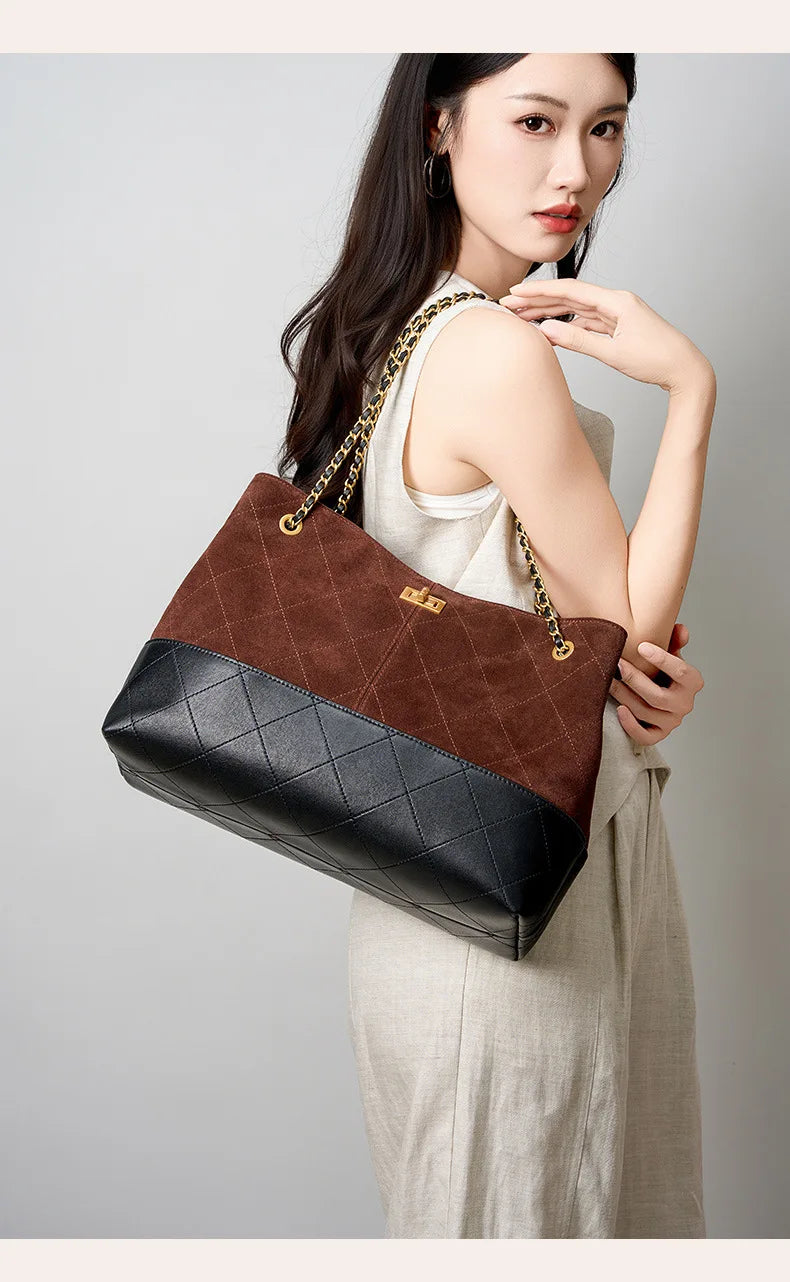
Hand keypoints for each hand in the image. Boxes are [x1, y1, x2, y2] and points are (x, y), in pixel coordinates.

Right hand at [498, 278, 714, 394]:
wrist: (685, 369)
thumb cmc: (656, 361)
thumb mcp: (614, 354)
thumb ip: (579, 342)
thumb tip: (548, 330)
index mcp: (617, 301)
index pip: (570, 291)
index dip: (539, 292)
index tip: (515, 294)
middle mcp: (616, 302)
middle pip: (569, 297)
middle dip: (538, 300)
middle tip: (509, 304)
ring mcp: (617, 314)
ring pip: (576, 310)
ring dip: (549, 312)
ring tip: (523, 316)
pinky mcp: (618, 327)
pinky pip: (586, 322)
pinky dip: (567, 324)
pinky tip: (550, 328)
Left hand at [609, 622, 704, 745]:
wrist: (659, 696)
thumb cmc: (663, 672)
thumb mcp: (670, 655)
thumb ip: (674, 641)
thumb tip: (680, 629)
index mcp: (692, 682)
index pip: (681, 671)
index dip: (662, 659)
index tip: (641, 646)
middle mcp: (685, 704)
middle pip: (658, 696)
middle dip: (634, 679)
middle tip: (616, 663)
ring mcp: (672, 722)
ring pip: (646, 713)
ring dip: (624, 696)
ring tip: (609, 681)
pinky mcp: (659, 734)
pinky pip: (645, 736)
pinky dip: (631, 725)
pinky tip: (619, 709)